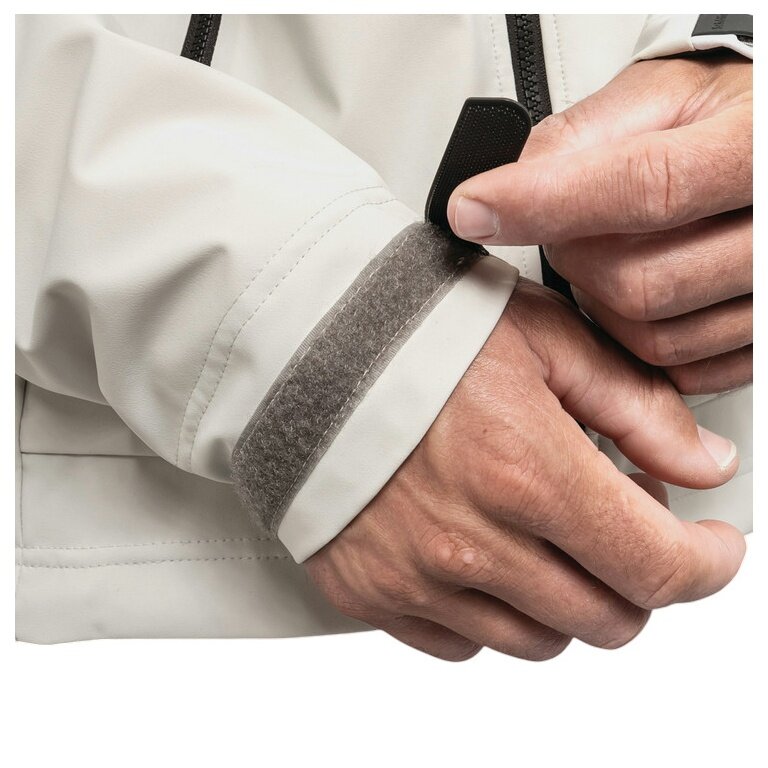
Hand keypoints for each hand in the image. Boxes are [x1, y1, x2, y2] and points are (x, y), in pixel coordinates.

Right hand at [304, 279, 744, 660]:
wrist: (301, 345)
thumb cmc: (413, 331)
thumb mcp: (544, 339)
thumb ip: (637, 407)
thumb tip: (703, 464)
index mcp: (527, 472)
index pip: (658, 568)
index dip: (706, 565)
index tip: (711, 549)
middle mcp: (472, 543)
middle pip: (606, 619)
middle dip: (636, 580)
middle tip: (620, 527)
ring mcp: (416, 577)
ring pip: (538, 641)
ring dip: (563, 597)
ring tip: (543, 533)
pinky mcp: (370, 591)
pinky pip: (460, 642)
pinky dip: (489, 611)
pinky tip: (481, 553)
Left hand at [446, 54, 751, 394]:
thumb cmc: (733, 116)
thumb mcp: (667, 94)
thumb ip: (590, 132)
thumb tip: (514, 180)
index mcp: (757, 149)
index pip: (643, 186)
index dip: (547, 203)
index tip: (475, 209)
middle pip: (638, 282)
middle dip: (575, 259)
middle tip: (567, 226)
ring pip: (653, 337)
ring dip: (602, 302)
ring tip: (612, 252)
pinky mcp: (762, 344)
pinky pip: (680, 370)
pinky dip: (638, 339)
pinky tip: (642, 288)